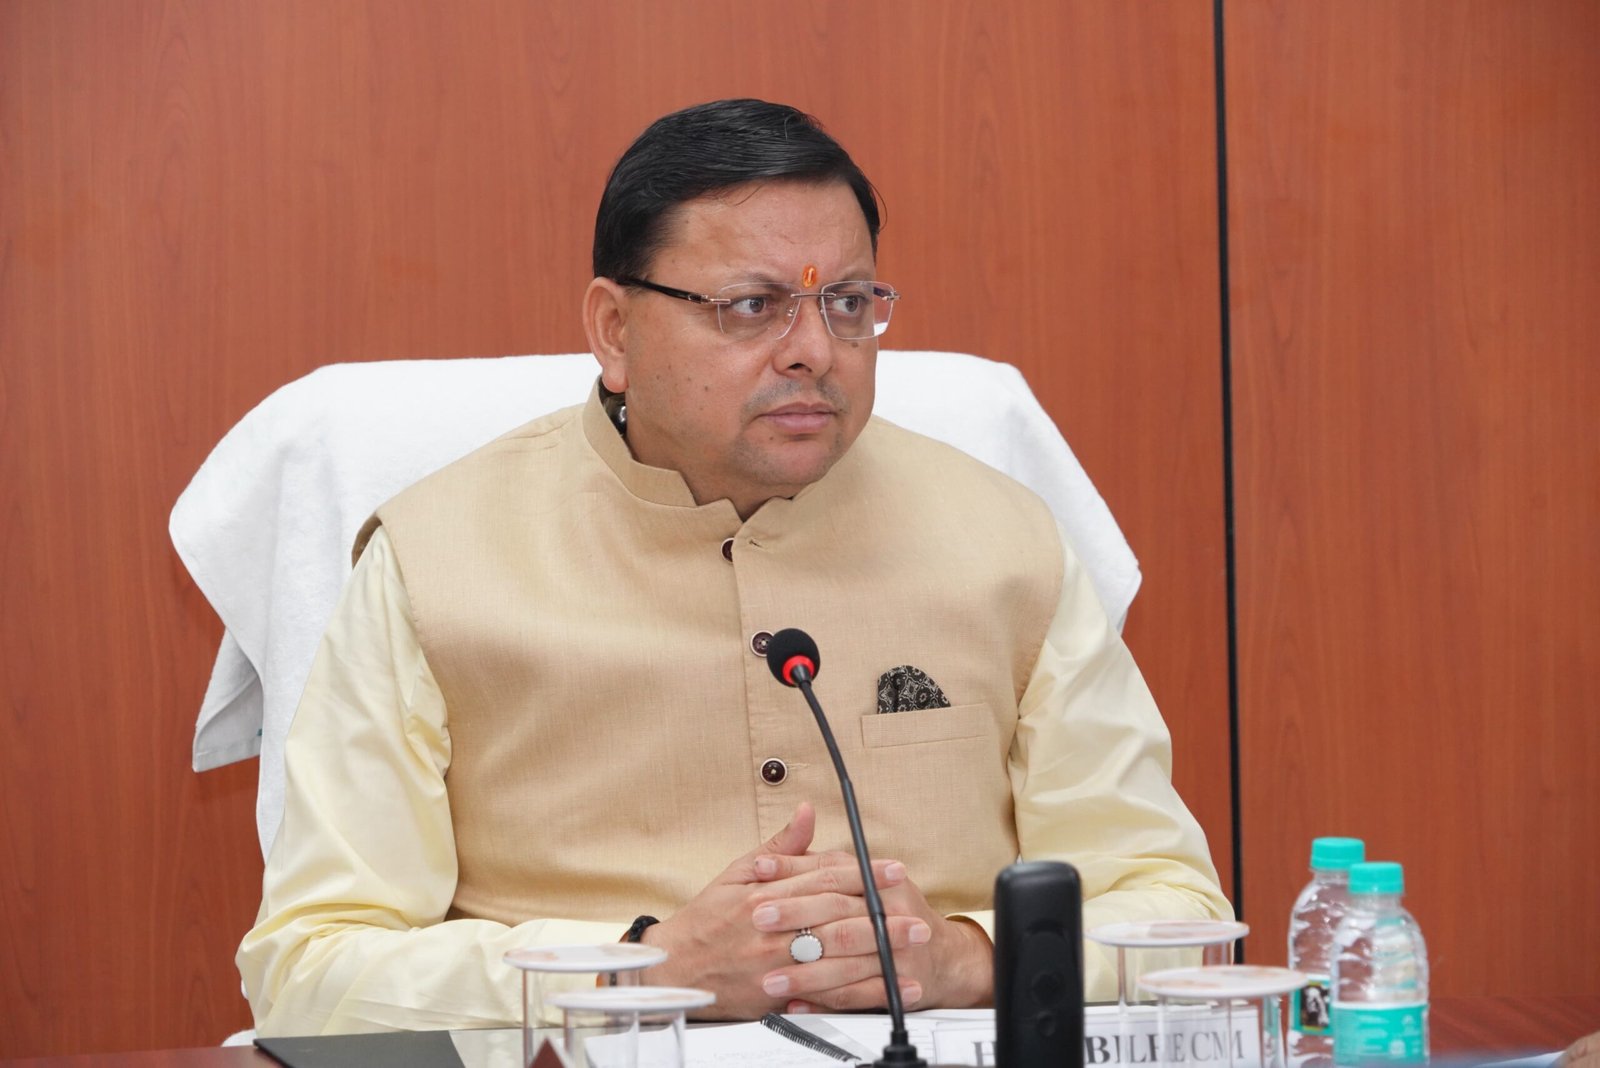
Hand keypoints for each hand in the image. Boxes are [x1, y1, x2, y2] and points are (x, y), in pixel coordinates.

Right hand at [637, 802, 904, 1019]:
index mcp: (764, 893)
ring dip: (878, 954)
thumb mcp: (737, 873)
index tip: (893, 871)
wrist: (674, 967)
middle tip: (917, 915)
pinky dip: (859, 992)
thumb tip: (806, 813)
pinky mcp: (774, 994)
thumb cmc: (707, 919)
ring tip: (910, 949)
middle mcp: (771, 927)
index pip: (824, 878)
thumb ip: (780, 848)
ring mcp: (774, 964)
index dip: (864, 874)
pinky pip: (823, 994)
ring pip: (835, 957)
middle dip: (882, 916)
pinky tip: (886, 990)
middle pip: (836, 918)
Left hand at [751, 858, 993, 1012]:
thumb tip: (766, 859)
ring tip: (770, 976)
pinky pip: (856, 995)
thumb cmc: (890, 913)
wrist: (942, 956)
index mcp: (876, 881)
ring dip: (805, 971)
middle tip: (759, 919)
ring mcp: (896, 949)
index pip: (832, 871)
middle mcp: (890, 910)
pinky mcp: (897, 984)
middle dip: (795, 916)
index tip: (760, 873)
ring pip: (844, 959)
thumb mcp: (854, 880)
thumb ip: (811, 866)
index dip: (794, 870)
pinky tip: (797, 1002)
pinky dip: (824, 1000)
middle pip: (837, 911)